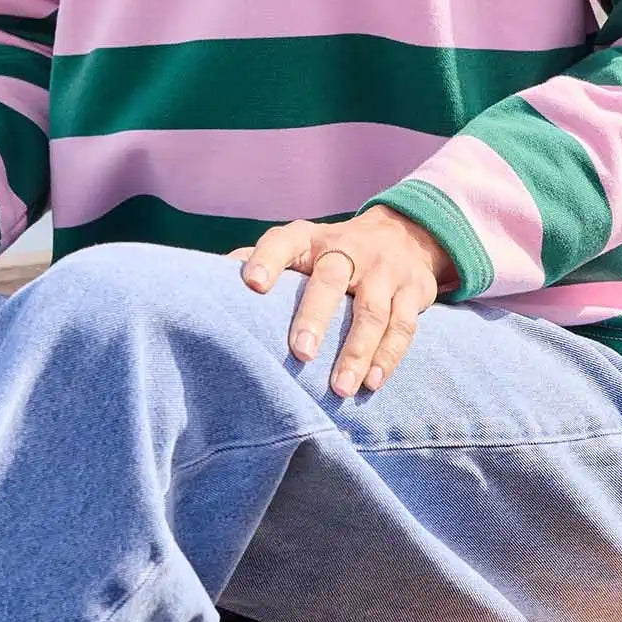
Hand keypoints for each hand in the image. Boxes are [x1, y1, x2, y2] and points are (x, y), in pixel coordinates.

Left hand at [227, 204, 457, 398]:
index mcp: (311, 239)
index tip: (252, 284)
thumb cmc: (334, 253)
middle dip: (316, 316)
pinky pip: (403, 325)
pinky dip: (388, 357)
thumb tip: (207, 279)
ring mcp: (384, 270)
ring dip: (356, 351)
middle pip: (331, 279)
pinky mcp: (414, 290)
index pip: (285, 241)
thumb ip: (263, 261)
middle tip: (300, 353)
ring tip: (339, 388)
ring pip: (372, 311)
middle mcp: (349, 249)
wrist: (405, 233)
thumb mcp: (301, 247)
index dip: (267, 259)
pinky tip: (372, 383)